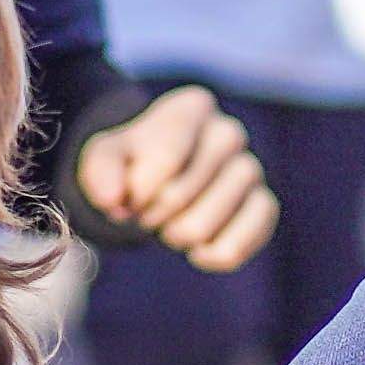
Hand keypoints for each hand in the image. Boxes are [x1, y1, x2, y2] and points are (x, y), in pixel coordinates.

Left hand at [78, 85, 275, 272]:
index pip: (165, 158)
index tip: (125, 195)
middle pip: (178, 195)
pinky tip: (199, 251)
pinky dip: (215, 255)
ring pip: (206, 224)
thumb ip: (100, 171)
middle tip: (147, 211)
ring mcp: (250, 169)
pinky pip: (244, 241)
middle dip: (151, 214)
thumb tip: (113, 198)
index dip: (138, 190)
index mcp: (191, 109)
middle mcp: (228, 132)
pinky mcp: (264, 205)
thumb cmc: (134, 163)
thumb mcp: (105, 157)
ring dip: (178, 236)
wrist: (160, 180)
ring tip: (171, 225)